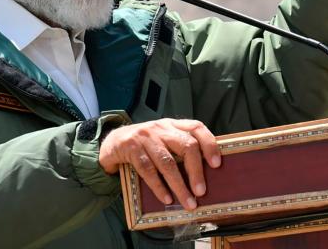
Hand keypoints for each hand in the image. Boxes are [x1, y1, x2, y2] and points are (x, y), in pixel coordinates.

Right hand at [99, 118, 220, 210]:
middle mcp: (160, 128)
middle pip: (186, 145)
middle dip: (196, 171)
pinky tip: (167, 198)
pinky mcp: (131, 148)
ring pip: (167, 162)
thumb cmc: (143, 146)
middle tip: (201, 191)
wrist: (111, 143)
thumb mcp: (162, 141)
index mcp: (172, 125)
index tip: (217, 164)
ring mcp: (145, 137)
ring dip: (179, 185)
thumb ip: (178, 149)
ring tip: (188, 202)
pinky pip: (148, 170)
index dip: (209, 144)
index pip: (196, 128)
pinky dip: (159, 187)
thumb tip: (202, 175)